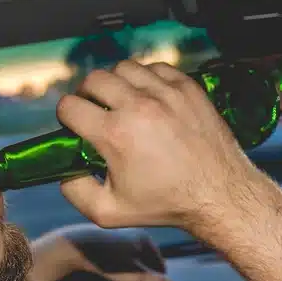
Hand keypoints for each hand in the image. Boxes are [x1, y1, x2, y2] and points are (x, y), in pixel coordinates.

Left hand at [30, 224, 173, 280]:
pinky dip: (117, 272)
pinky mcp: (103, 242)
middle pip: (145, 266)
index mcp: (145, 239)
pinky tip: (108, 280)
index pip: (160, 266)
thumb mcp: (132, 275)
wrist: (70, 248)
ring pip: (130, 264)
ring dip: (129, 280)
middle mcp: (133, 235)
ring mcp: (118, 237)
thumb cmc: (105, 261)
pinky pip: (117, 260)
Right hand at [55, 61, 265, 232]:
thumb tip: (63, 171)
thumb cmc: (165, 204)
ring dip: (117, 83)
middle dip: (87, 94)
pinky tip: (149, 97)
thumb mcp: (109, 212)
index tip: (76, 126)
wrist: (217, 194)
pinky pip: (155, 68)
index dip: (66, 117)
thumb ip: (75, 192)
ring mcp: (166, 93)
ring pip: (124, 68)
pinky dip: (147, 79)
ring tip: (123, 102)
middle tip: (96, 111)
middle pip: (94, 79)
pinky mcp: (188, 87)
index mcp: (114, 134)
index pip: (69, 106)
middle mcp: (138, 107)